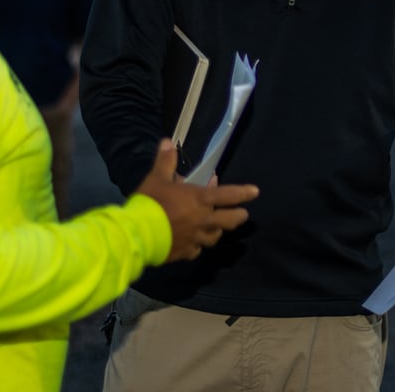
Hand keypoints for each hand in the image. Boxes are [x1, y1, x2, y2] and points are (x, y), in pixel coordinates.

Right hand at [134, 140, 259, 261]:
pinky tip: (193, 245)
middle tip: (242, 214)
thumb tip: (168, 141)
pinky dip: (197, 246)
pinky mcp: (185, 252)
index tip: (255, 192)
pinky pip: (196, 250)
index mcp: (199, 199)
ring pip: (215, 236)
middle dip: (239, 216)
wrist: (138, 233)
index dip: (243, 192)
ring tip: (216, 228)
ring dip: (218, 231)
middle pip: (230, 220)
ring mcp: (196, 238)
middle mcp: (203, 219)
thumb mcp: (157, 177)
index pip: (227, 194)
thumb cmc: (151, 202)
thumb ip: (165, 161)